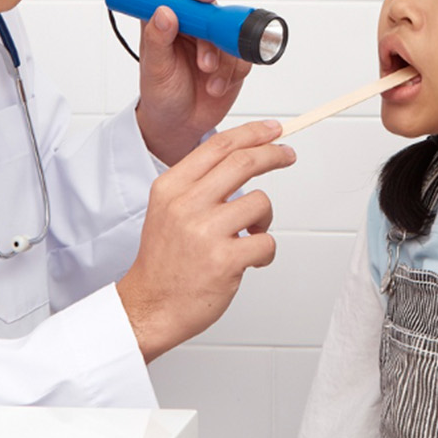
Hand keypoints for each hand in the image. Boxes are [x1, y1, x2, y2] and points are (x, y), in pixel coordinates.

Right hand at [116, 121, 294, 361]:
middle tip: (287, 155)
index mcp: (170, 188)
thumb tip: (239, 157)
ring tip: (250, 234)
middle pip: (242, 162)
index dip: (252, 133)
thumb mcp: (166, 210)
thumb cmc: (164, 262)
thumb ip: (196, 184)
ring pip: (260, 203)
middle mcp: (185, 205)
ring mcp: (205, 232)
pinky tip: (249, 260)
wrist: (150, 307)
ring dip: (265, 218)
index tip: (272, 130)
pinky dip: (265, 251)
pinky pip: (266, 241)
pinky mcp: (224, 260)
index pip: (217, 145)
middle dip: (273, 154)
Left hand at [133, 0, 254, 165]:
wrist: (181, 124)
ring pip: (231, 36)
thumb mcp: (155, 70)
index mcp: (165, 23)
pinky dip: (234, 73)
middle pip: (211, 14)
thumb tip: (164, 11)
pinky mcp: (231, 58)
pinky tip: (218, 87)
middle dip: (212, 40)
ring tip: (209, 84)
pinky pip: (243, 56)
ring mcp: (213, 42)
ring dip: (223, 63)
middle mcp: (191, 28)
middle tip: (205, 64)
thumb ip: (157, 40)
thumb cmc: (161, 96)